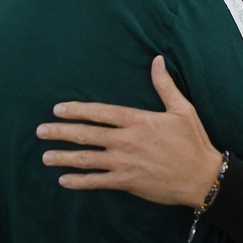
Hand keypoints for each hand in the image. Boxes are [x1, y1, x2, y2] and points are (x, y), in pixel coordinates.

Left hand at [38, 56, 221, 207]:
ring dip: (64, 157)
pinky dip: (79, 182)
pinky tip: (64, 181)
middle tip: (40, 131)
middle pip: (86, 134)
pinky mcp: (127, 182)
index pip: (99, 112)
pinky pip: (97, 182)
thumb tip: (157, 60)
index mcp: (137, 120)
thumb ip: (164, 85)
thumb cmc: (193, 142)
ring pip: (86, 159)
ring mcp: (124, 162)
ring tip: (45, 157)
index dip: (76, 110)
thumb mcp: (182, 109)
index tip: (57, 109)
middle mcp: (126, 140)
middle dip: (60, 132)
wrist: (201, 177)